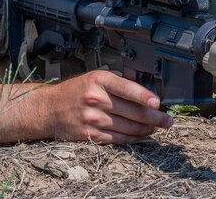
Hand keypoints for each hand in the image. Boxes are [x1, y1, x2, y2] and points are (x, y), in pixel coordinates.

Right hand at [43, 70, 173, 143]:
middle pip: (133, 111)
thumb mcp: (95, 76)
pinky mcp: (91, 134)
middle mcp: (96, 99)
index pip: (128, 89)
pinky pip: (119, 139)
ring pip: (129, 127)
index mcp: (99, 80)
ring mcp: (93, 119)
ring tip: (157, 127)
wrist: (49, 109)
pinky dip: (134, 138)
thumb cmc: (75, 91)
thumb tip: (143, 90)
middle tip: (167, 119)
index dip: (145, 97)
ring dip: (147, 129)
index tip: (158, 103)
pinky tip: (142, 135)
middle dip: (155, 117)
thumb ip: (118, 81)